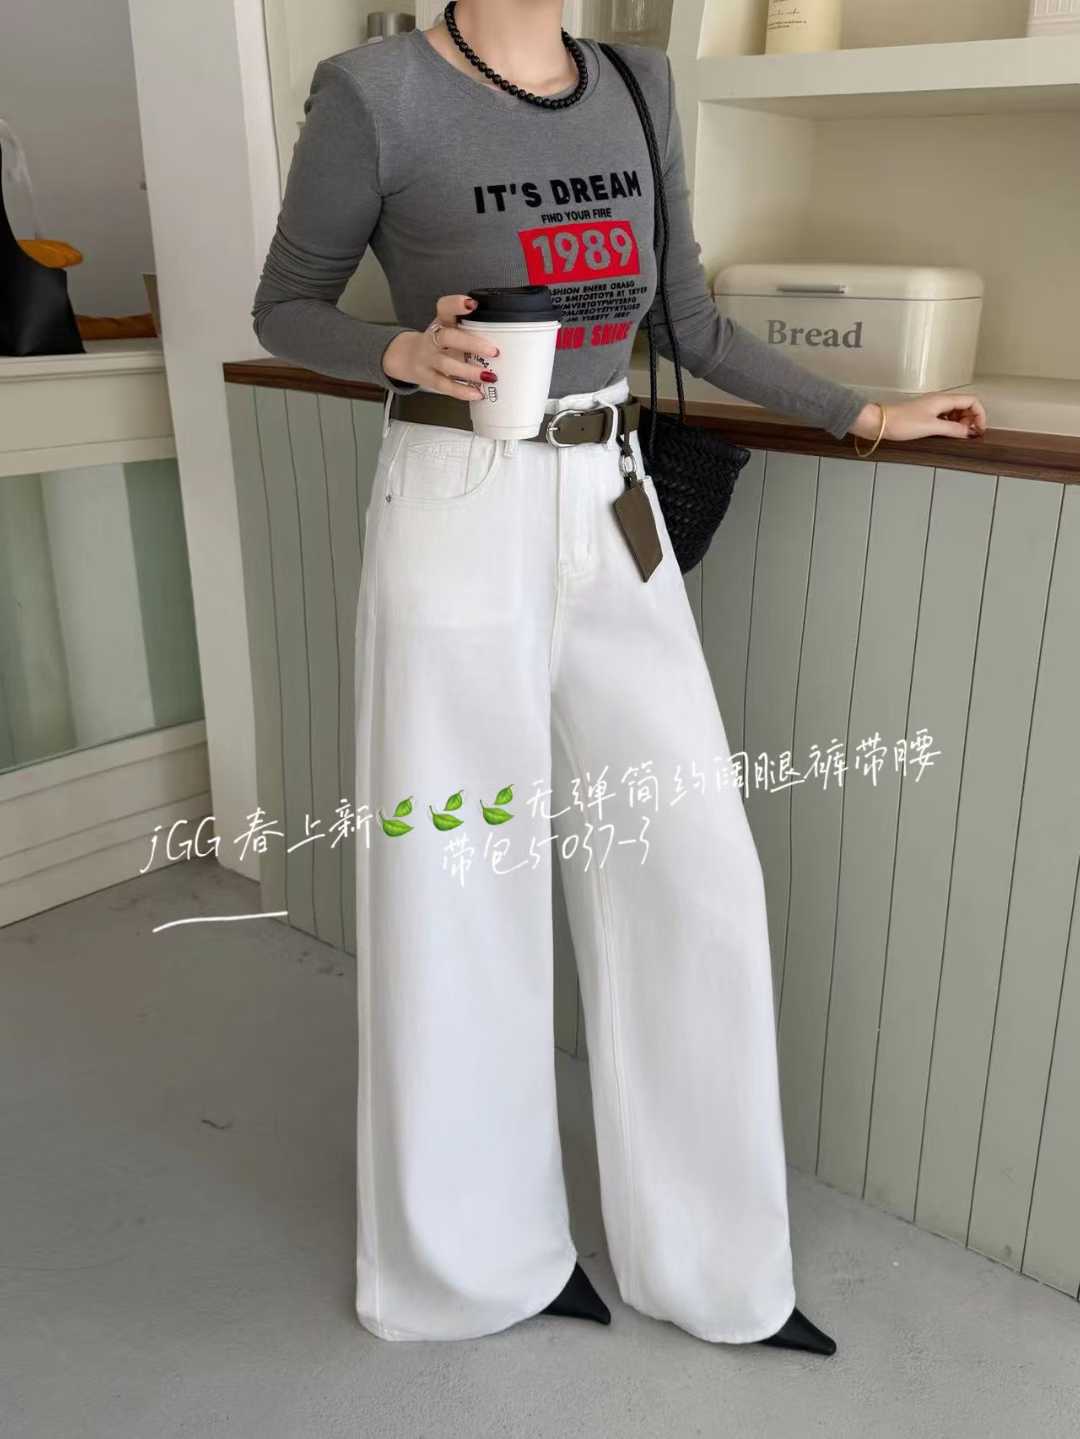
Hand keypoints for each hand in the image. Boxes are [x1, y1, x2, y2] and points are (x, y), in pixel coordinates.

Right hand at [381, 293, 499, 397]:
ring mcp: (428, 359)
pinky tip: (476, 393)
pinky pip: (444, 385)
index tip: (472, 304)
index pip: (444, 308)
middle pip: (447, 337)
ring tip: (488, 376)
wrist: (407, 357)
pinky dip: (461, 390)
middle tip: (493, 351)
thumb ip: (470, 331)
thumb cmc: (438, 343)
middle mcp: (433, 338)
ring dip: (468, 371)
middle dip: (471, 344)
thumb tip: (507, 340)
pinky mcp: (428, 377)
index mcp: (441, 322)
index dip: (455, 304)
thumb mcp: (449, 330)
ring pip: (446, 364)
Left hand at [850, 392, 987, 443]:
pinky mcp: (925, 414)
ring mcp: (932, 406)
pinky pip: (944, 417)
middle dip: (970, 419)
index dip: (979, 414)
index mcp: (943, 399)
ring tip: (957, 436)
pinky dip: (950, 424)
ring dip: (960, 423)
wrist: (880, 423)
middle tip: (967, 436)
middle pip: (964, 406)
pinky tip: (946, 434)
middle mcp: (940, 400)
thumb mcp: (931, 427)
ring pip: (954, 412)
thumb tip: (968, 432)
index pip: (971, 401)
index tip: (978, 430)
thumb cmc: (903, 423)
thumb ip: (952, 429)